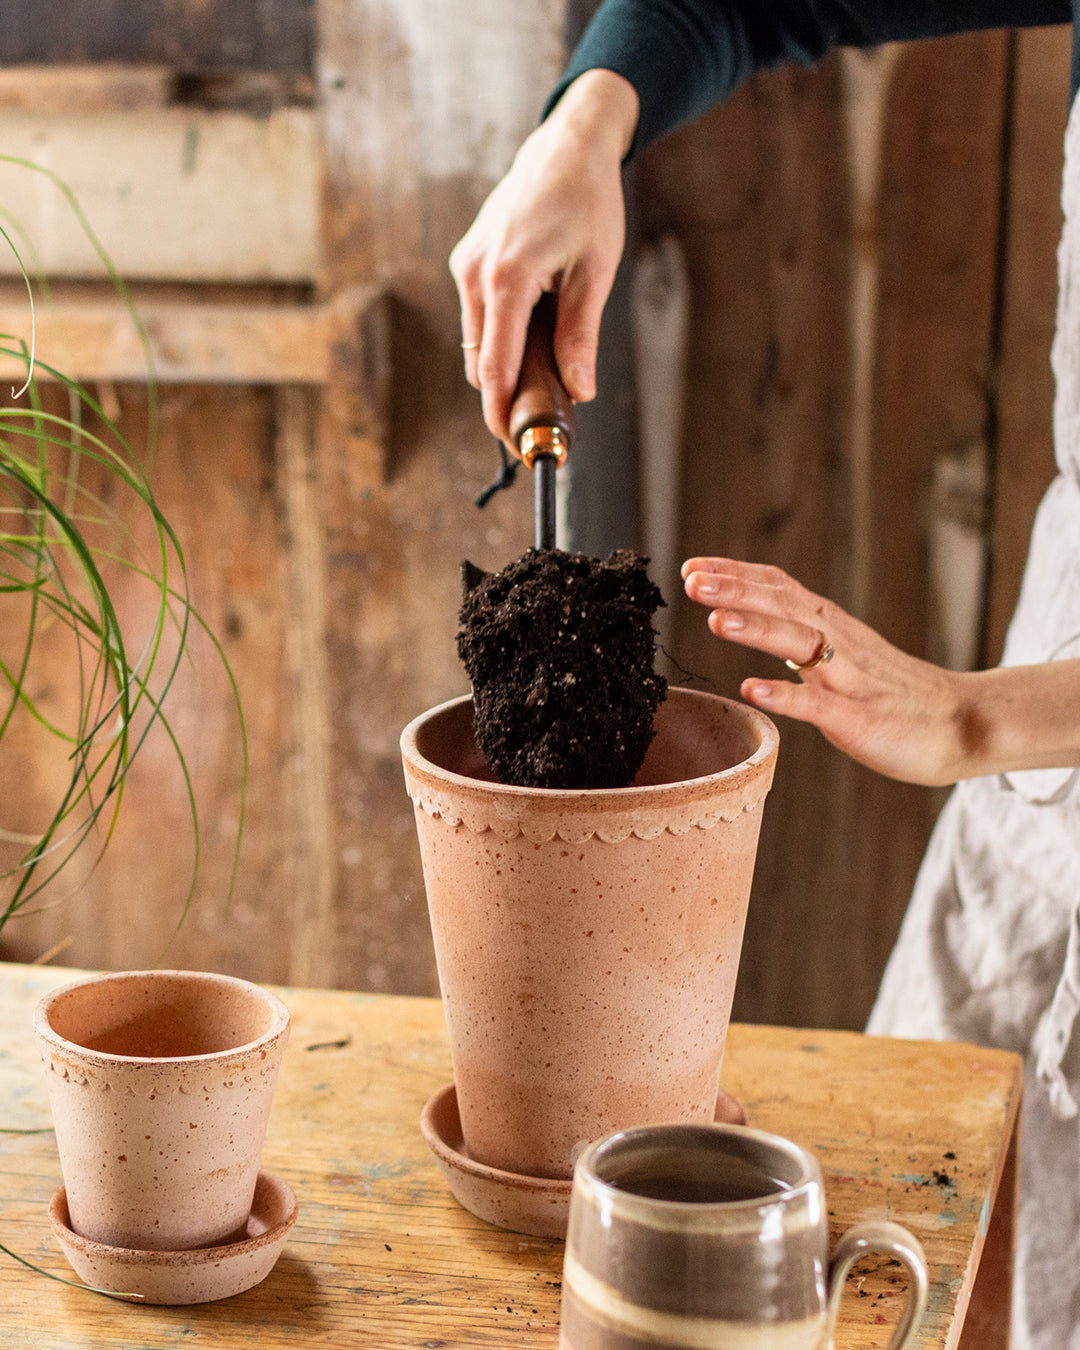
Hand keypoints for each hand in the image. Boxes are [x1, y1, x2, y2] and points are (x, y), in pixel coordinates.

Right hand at [449, 70, 638, 445]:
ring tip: (548, 370)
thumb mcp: (594, 273)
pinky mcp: (468, 261)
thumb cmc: (587, 203)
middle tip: (547, 413)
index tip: (515, 445)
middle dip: (507, 394)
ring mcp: (466, 266)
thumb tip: (580, 390)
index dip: (502, 413)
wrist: (566, 147)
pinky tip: (534, 331)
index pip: (494, 367)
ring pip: (476, 343)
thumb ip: (580, 335)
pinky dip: (501, 336)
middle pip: (480, 362)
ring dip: (505, 365)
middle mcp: (475, 273)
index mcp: (507, 278)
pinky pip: (478, 318)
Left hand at [682, 557, 967, 785]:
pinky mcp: (859, 717)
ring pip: (801, 644)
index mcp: (830, 625)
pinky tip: (751, 689)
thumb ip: (796, 634)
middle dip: (735, 590)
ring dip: (757, 629)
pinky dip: (784, 695)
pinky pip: (818, 704)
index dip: (735, 575)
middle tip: (691, 580)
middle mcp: (838, 642)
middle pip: (783, 605)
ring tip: (715, 619)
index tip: (691, 566)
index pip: (777, 588)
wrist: (960, 723)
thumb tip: (743, 614)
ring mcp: (849, 678)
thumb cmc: (890, 692)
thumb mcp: (839, 653)